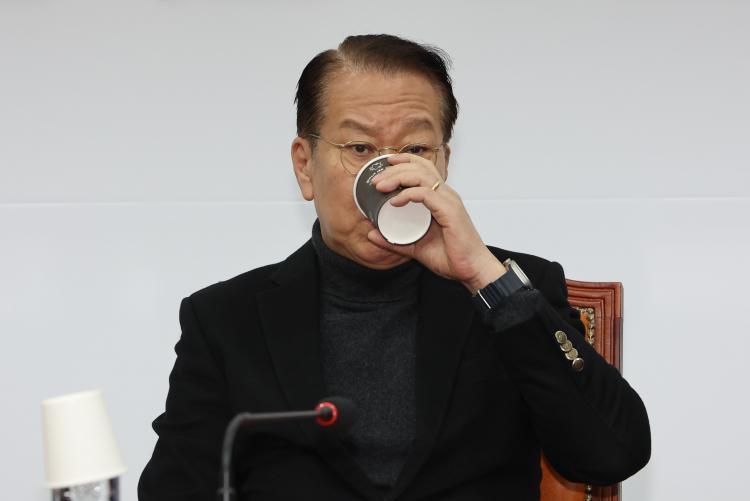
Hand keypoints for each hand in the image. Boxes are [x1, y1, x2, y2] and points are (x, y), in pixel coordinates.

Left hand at [368, 154, 505, 291]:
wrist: (471, 270)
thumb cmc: (452, 257)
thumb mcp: (416, 247)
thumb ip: (394, 240)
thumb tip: (371, 234)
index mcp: (441, 198)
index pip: (424, 168)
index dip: (405, 161)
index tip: (386, 163)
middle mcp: (446, 195)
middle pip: (420, 167)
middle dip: (395, 169)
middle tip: (376, 181)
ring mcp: (449, 201)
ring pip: (422, 176)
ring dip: (398, 177)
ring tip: (381, 187)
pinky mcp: (450, 211)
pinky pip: (427, 194)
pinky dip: (408, 194)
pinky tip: (395, 202)